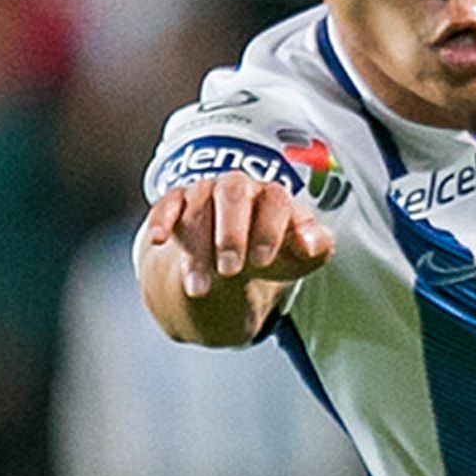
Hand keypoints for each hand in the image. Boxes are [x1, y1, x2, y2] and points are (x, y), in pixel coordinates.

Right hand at [137, 172, 329, 346]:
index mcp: (272, 195)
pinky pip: (165, 205)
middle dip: (230, 232)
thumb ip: (317, 246)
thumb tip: (310, 244)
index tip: (263, 261)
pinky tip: (157, 240)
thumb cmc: (274, 252)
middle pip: (232, 192)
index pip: (274, 199)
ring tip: (199, 289)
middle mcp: (238, 186)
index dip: (268, 228)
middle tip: (231, 271)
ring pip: (197, 208)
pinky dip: (160, 220)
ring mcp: (204, 193)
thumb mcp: (302, 255)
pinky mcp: (175, 205)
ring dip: (196, 250)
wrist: (236, 256)